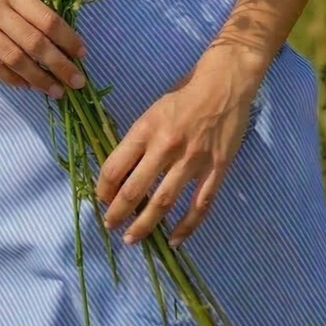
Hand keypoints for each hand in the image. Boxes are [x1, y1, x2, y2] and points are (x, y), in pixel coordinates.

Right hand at [0, 0, 86, 96]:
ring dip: (39, 78)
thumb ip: (24, 5)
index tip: (82, 54)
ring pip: (14, 58)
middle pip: (34, 41)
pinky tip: (26, 86)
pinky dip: (11, 79)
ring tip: (56, 90)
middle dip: (60, 65)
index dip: (67, 38)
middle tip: (77, 82)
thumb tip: (57, 36)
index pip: (45, 18)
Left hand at [95, 48, 261, 246]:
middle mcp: (166, 147)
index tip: (101, 199)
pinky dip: (187, 226)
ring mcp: (193, 160)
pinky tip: (175, 240)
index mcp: (146, 129)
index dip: (103, 188)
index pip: (115, 166)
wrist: (223, 84)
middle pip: (135, 189)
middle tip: (110, 226)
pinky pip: (200, 204)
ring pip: (164, 201)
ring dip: (145, 224)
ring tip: (132, 239)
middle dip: (118, 213)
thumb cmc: (184, 96)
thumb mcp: (152, 112)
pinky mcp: (217, 168)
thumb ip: (139, 140)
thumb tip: (121, 171)